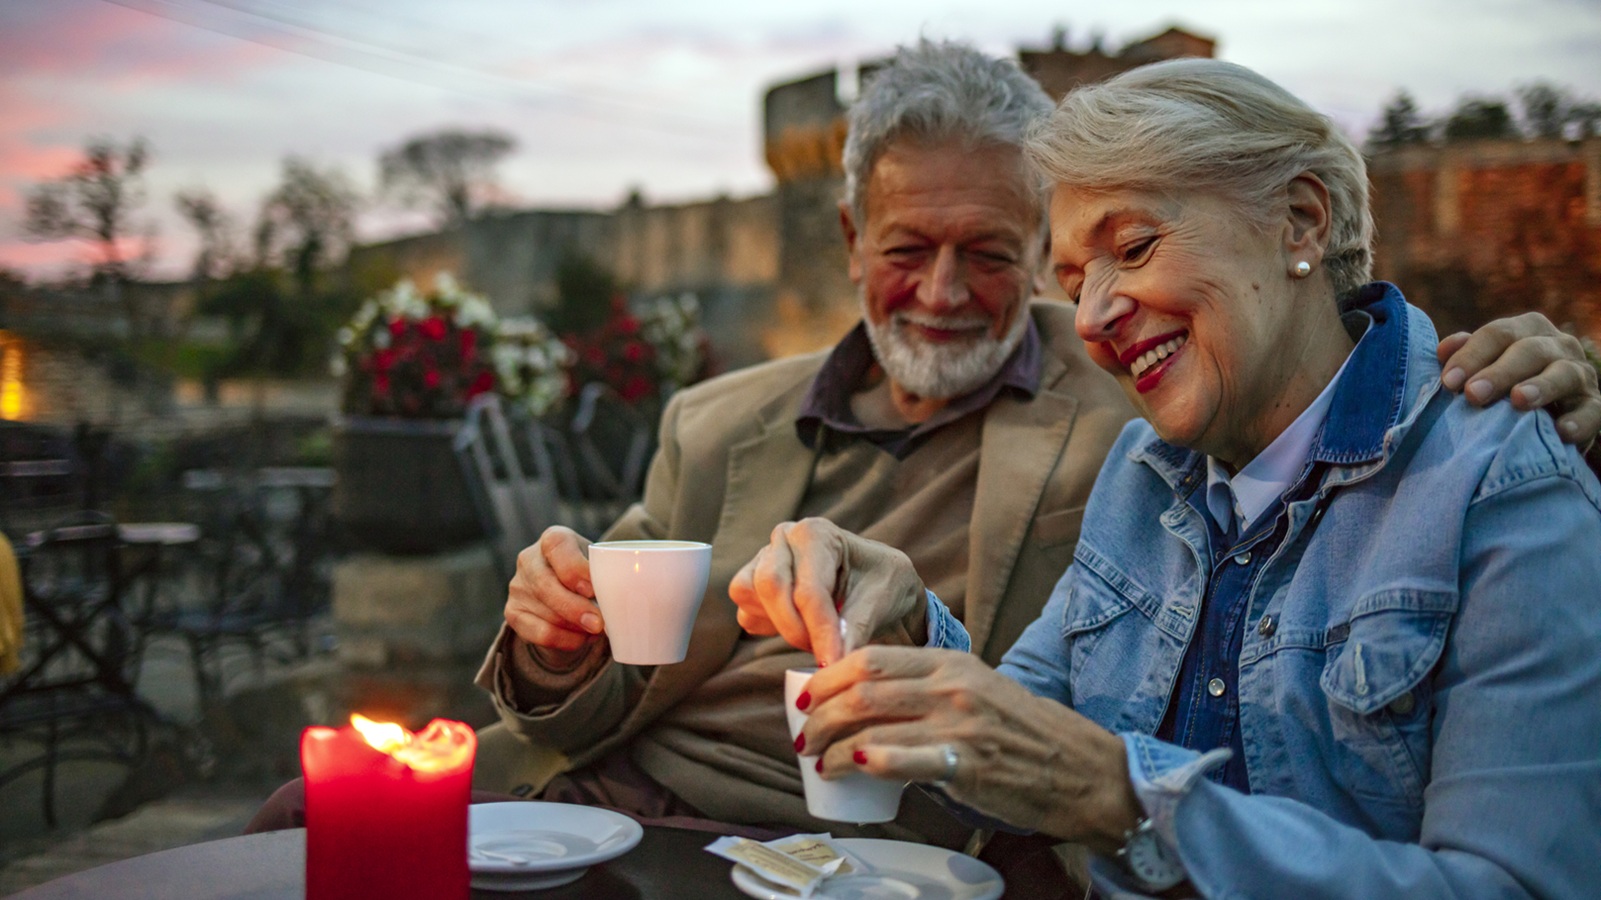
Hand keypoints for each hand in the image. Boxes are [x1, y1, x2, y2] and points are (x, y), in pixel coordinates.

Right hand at [503, 526, 603, 665]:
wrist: (568, 592)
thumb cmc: (590, 574)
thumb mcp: (600, 566)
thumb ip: (610, 574)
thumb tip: (625, 598)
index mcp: (553, 539)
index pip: (557, 546)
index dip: (574, 569)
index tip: (592, 589)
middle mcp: (529, 559)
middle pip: (546, 584)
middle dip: (574, 608)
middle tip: (599, 624)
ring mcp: (518, 586)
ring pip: (545, 612)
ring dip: (574, 627)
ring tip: (596, 630)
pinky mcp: (513, 612)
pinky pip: (539, 632)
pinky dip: (565, 639)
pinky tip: (581, 638)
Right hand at [728, 518, 926, 665]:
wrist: (877, 583)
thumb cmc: (883, 583)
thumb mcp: (882, 600)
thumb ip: (855, 628)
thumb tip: (835, 662)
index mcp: (817, 533)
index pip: (809, 588)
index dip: (820, 631)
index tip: (833, 663)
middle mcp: (784, 538)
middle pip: (770, 587)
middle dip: (795, 629)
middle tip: (824, 654)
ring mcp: (764, 558)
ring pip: (750, 597)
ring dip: (781, 626)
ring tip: (816, 636)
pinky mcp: (753, 584)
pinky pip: (746, 612)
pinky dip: (769, 628)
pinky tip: (801, 628)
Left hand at [798, 646, 1140, 852]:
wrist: (1080, 767)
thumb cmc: (1023, 732)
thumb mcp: (976, 688)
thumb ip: (929, 687)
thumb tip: (865, 700)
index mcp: (951, 662)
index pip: (872, 657)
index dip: (828, 676)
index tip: (807, 697)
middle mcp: (952, 686)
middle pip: (861, 690)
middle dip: (819, 715)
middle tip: (804, 736)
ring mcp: (959, 724)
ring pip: (871, 726)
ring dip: (832, 747)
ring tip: (819, 762)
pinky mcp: (966, 764)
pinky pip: (903, 759)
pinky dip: (868, 762)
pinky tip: (850, 770)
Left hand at [1438, 312, 1600, 447]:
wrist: (1544, 414)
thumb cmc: (1501, 384)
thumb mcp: (1483, 366)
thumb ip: (1465, 356)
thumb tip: (1443, 349)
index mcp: (1527, 329)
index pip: (1498, 334)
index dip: (1471, 355)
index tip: (1448, 382)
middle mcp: (1557, 345)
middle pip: (1528, 351)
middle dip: (1499, 372)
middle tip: (1473, 394)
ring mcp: (1580, 374)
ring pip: (1563, 374)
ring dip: (1541, 387)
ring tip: (1519, 401)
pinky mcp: (1594, 405)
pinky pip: (1592, 411)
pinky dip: (1579, 421)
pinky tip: (1562, 432)